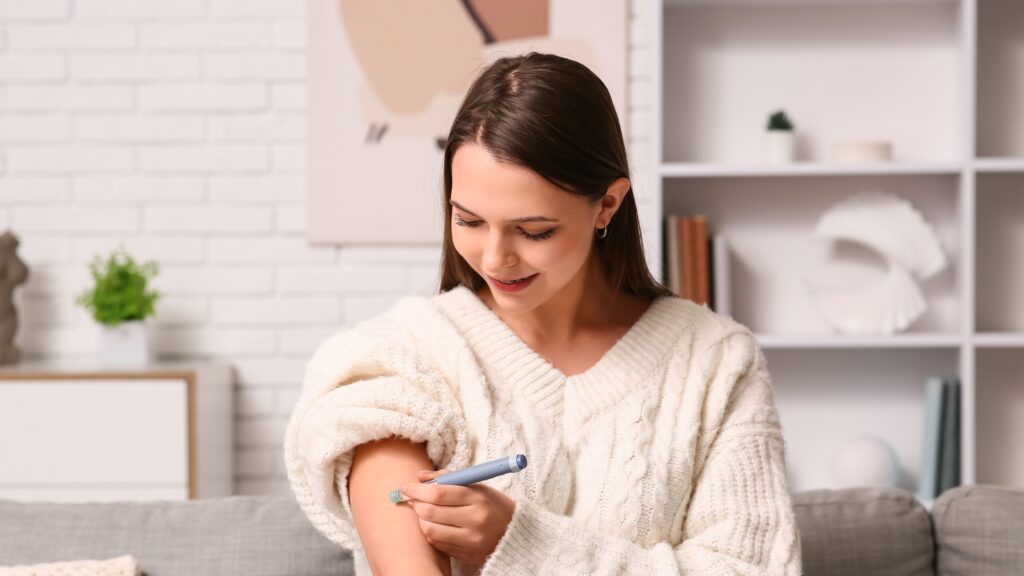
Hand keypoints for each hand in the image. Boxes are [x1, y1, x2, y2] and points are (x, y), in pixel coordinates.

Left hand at [400, 469, 516, 566]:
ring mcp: (470, 540)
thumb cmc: (492, 504)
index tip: (405, 486)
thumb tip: (419, 476)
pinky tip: (435, 524)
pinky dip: (431, 532)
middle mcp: (474, 521)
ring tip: (424, 512)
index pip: (439, 494)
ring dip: (421, 519)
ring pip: (430, 530)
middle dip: (416, 504)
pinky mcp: (466, 554)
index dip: (417, 490)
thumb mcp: (476, 486)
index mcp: (478, 499)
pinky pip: (437, 543)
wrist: (514, 533)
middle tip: (412, 498)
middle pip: (431, 513)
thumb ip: (448, 477)